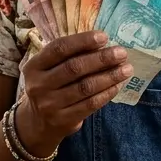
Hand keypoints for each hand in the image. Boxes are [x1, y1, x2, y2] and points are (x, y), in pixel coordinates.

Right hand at [19, 31, 131, 146]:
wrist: (36, 123)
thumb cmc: (48, 87)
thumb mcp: (47, 69)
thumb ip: (67, 57)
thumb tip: (101, 44)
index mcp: (34, 66)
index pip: (58, 49)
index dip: (82, 41)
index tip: (104, 37)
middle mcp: (39, 85)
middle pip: (74, 68)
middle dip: (101, 59)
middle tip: (122, 53)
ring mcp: (50, 104)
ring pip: (85, 87)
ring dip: (109, 76)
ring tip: (126, 69)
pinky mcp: (62, 120)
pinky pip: (90, 105)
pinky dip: (106, 94)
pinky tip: (117, 86)